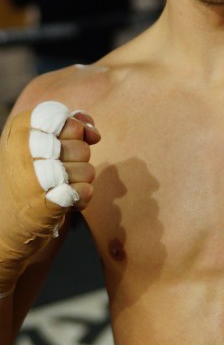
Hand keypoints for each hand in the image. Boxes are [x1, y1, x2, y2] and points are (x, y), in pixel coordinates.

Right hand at [0, 101, 100, 293]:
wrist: (2, 226)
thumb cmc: (26, 179)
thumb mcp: (38, 145)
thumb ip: (67, 128)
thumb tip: (93, 131)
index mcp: (18, 132)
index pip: (61, 118)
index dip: (75, 129)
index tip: (71, 141)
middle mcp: (22, 151)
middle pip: (80, 145)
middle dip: (79, 160)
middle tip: (59, 172)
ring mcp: (33, 178)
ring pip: (87, 170)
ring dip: (80, 182)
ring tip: (58, 188)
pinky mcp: (45, 205)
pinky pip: (85, 192)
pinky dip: (81, 199)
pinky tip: (65, 202)